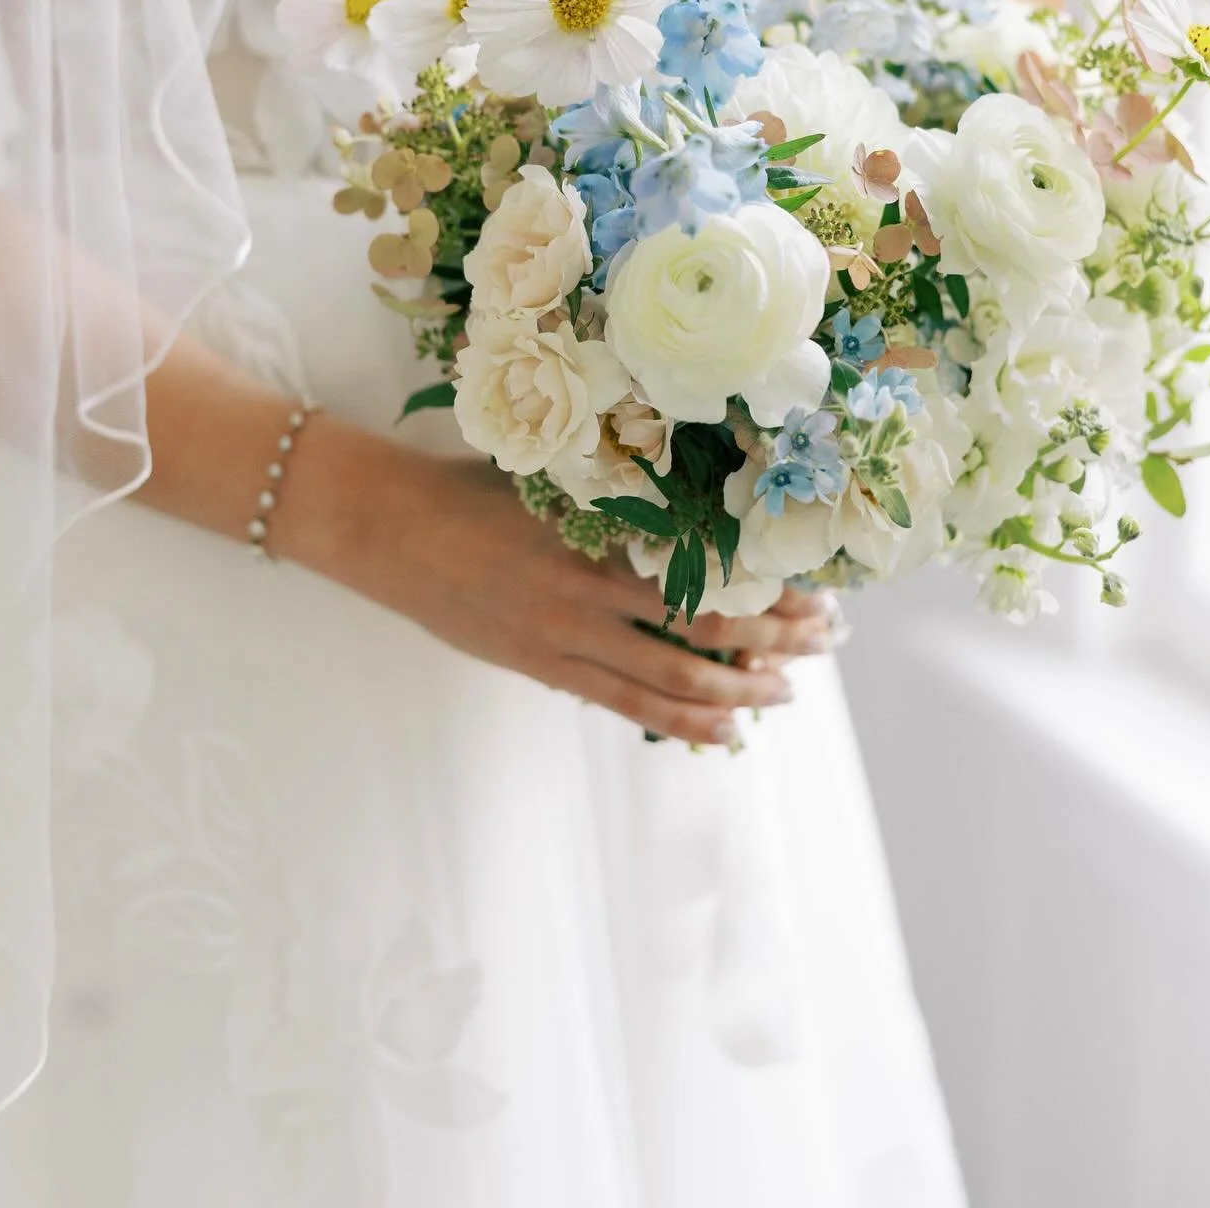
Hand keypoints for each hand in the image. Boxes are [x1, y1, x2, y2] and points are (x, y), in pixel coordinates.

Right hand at [316, 444, 841, 745]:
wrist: (386, 526)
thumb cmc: (470, 486)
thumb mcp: (553, 479)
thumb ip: (620, 502)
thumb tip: (699, 510)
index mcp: (596, 533)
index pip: (708, 569)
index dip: (767, 588)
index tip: (814, 588)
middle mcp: (588, 591)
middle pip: (704, 628)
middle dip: (773, 640)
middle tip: (823, 641)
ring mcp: (564, 637)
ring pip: (672, 678)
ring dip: (737, 689)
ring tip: (784, 693)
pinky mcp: (542, 667)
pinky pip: (625, 705)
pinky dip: (680, 721)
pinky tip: (720, 729)